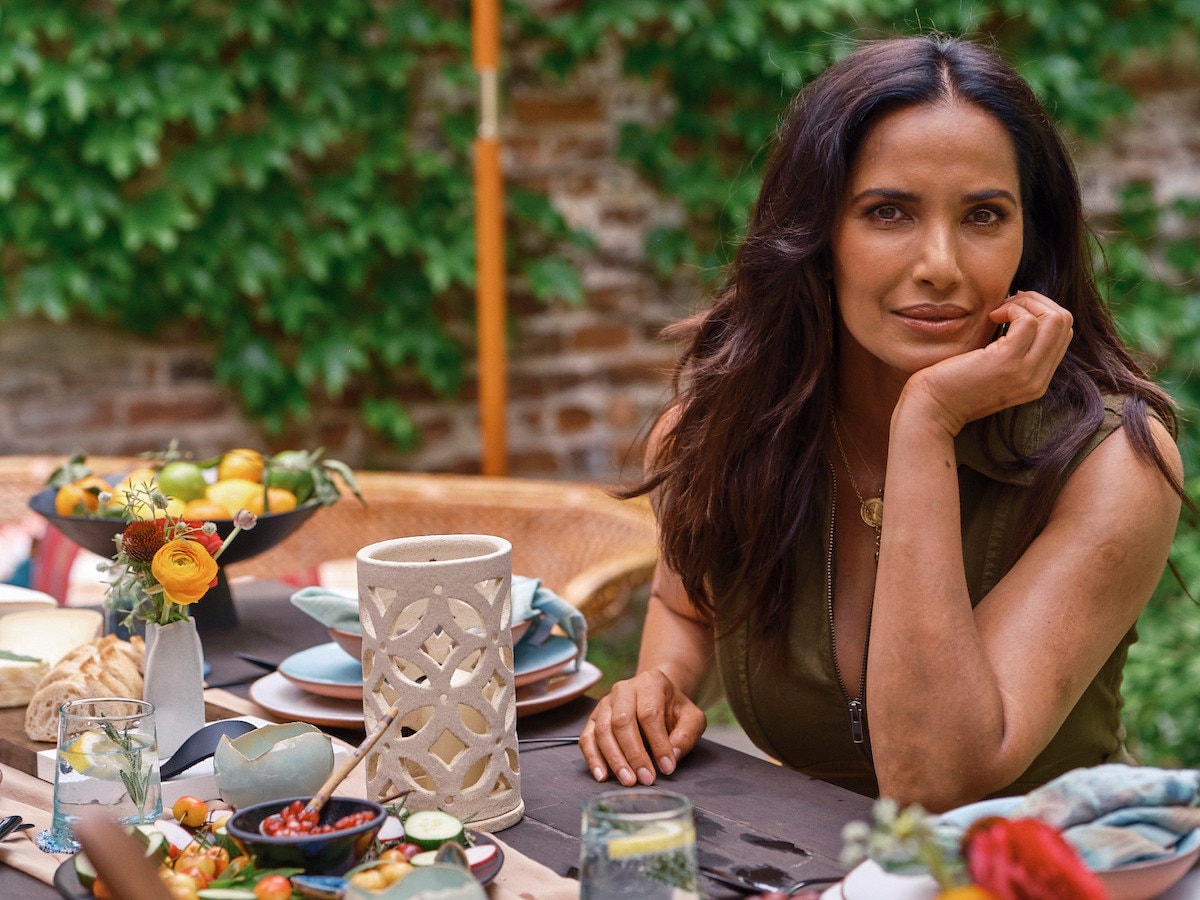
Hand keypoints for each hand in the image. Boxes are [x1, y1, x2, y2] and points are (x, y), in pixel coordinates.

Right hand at [580, 669, 706, 785]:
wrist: (657, 699)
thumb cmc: (675, 711)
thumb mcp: (692, 718)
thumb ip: (687, 735)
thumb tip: (673, 756)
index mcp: (650, 682)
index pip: (649, 714)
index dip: (658, 743)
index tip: (667, 767)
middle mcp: (623, 689)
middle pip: (622, 722)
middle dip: (634, 754)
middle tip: (646, 779)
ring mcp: (605, 703)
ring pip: (603, 731)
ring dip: (614, 759)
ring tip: (628, 781)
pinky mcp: (594, 719)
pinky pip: (587, 738)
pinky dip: (592, 758)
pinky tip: (602, 775)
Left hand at [905, 291, 1073, 433]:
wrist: (931, 410)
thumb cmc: (952, 384)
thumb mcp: (992, 369)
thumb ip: (1012, 351)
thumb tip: (1020, 312)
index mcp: (1037, 380)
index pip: (1062, 334)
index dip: (1040, 312)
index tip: (1011, 310)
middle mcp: (1039, 379)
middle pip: (1065, 323)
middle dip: (1037, 302)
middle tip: (1006, 304)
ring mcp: (1026, 372)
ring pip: (1055, 319)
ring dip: (1026, 303)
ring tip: (999, 310)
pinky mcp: (1007, 363)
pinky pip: (1028, 321)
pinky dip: (1012, 309)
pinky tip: (991, 316)